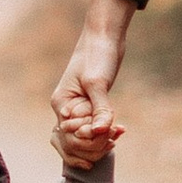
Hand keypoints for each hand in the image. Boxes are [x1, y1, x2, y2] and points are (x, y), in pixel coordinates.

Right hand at [51, 0, 134, 157]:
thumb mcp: (97, 82)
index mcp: (61, 104)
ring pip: (83, 140)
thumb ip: (99, 109)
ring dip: (100, 142)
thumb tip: (99, 132)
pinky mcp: (89, 107)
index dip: (89, 140)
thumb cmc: (97, 55)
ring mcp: (77, 110)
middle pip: (74, 143)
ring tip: (117, 134)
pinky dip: (105, 133)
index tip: (109, 131)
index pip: (70, 137)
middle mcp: (65, 110)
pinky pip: (93, 129)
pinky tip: (120, 130)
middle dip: (94, 145)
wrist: (104, 37)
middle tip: (114, 137)